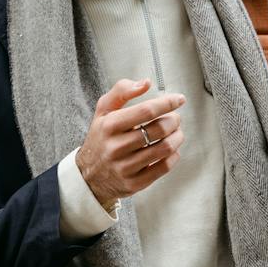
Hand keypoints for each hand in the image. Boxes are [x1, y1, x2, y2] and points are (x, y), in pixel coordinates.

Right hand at [77, 79, 185, 207]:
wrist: (88, 175)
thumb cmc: (101, 137)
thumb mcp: (103, 110)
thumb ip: (122, 91)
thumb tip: (146, 83)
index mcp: (109, 125)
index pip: (146, 111)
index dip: (167, 103)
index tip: (179, 99)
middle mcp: (116, 147)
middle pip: (159, 129)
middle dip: (174, 120)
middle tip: (175, 118)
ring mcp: (125, 167)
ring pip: (165, 148)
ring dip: (177, 137)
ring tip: (176, 132)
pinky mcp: (134, 183)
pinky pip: (164, 168)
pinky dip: (174, 155)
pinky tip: (171, 149)